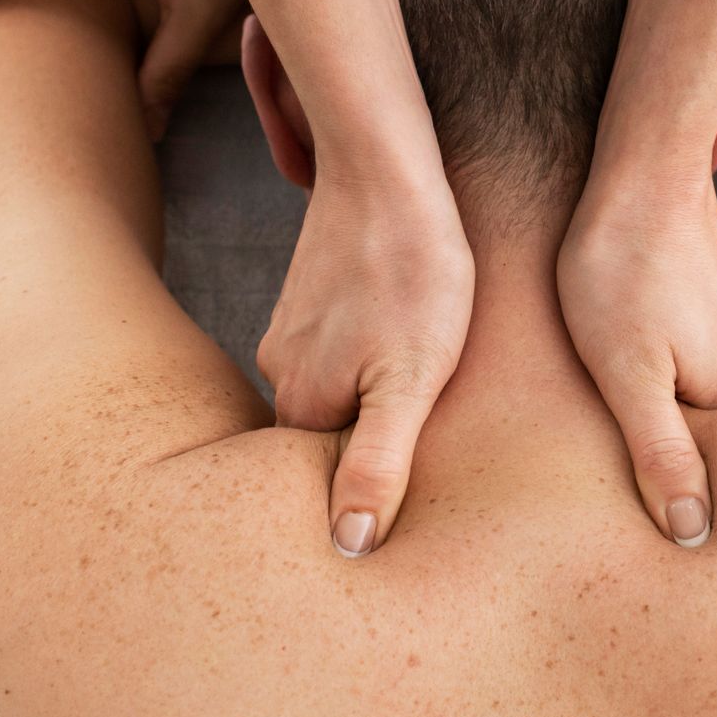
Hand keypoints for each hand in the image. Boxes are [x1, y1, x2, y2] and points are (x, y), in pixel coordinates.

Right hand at [257, 162, 473, 559]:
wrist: (387, 171)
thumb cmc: (414, 274)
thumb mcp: (411, 382)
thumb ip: (379, 465)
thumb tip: (350, 545)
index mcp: (301, 406)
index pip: (329, 480)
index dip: (377, 486)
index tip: (425, 485)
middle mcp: (280, 372)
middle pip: (330, 436)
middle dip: (374, 441)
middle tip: (435, 428)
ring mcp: (291, 331)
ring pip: (337, 389)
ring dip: (375, 393)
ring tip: (426, 378)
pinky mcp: (310, 297)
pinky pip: (340, 348)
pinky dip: (371, 353)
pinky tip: (408, 337)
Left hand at [558, 165, 716, 547]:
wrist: (642, 173)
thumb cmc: (619, 270)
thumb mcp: (627, 374)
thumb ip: (662, 455)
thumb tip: (694, 533)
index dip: (675, 486)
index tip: (634, 494)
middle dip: (679, 447)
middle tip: (625, 428)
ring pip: (714, 395)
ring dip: (677, 403)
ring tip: (629, 388)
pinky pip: (710, 359)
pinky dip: (680, 366)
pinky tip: (645, 351)